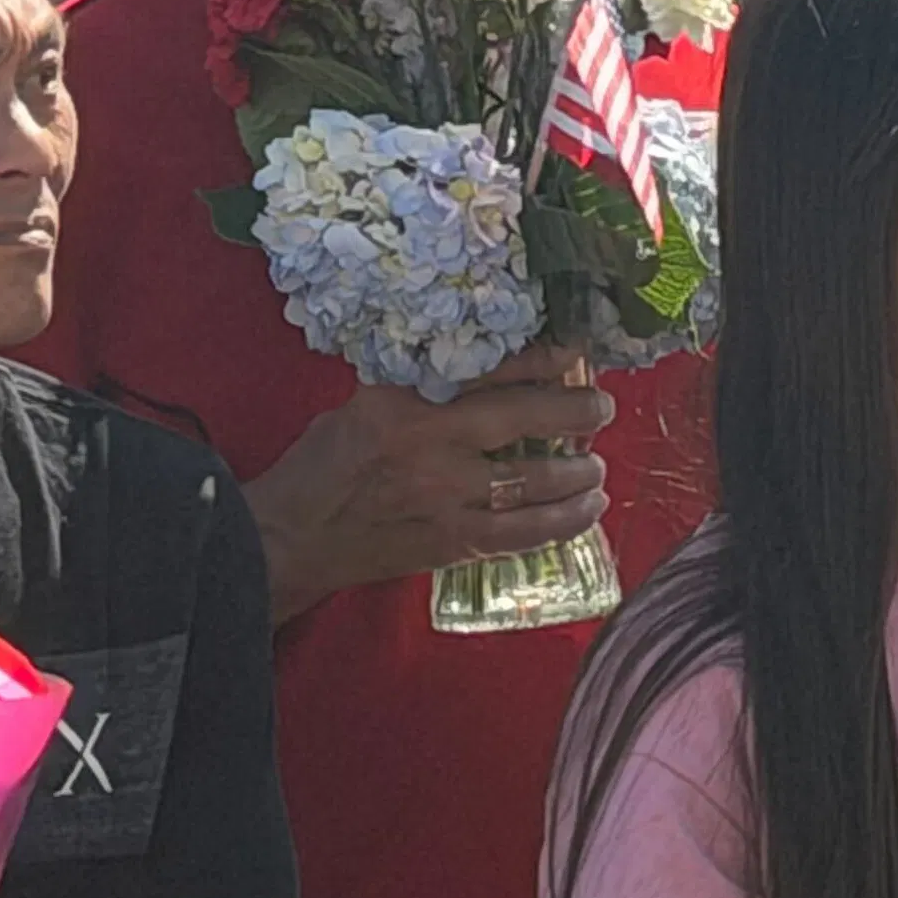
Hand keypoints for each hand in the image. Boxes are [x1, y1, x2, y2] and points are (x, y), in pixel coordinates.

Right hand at [246, 345, 613, 625]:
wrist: (295, 536)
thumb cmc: (326, 460)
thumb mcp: (365, 400)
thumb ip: (420, 383)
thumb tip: (486, 360)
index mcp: (406, 400)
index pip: (489, 371)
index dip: (541, 360)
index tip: (575, 352)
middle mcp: (432, 446)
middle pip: (523, 421)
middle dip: (575, 412)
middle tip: (602, 408)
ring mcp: (446, 500)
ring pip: (533, 483)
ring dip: (578, 474)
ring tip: (599, 466)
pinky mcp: (452, 545)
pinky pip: (521, 535)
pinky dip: (561, 523)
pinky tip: (586, 512)